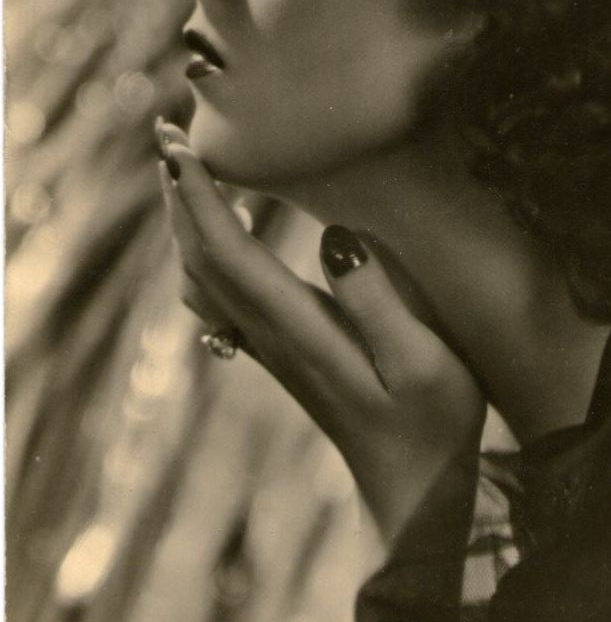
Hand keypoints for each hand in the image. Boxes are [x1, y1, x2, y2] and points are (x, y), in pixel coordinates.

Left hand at [156, 121, 485, 544]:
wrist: (412, 488)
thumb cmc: (431, 424)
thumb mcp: (422, 363)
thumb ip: (378, 299)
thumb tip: (333, 234)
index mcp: (300, 330)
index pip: (227, 253)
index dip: (200, 196)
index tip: (179, 143)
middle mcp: (272, 335)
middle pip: (201, 259)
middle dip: (181, 194)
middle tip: (168, 132)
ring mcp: (272, 347)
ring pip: (204, 277)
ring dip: (188, 222)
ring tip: (186, 171)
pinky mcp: (282, 353)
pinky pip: (221, 296)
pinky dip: (206, 253)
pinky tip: (219, 234)